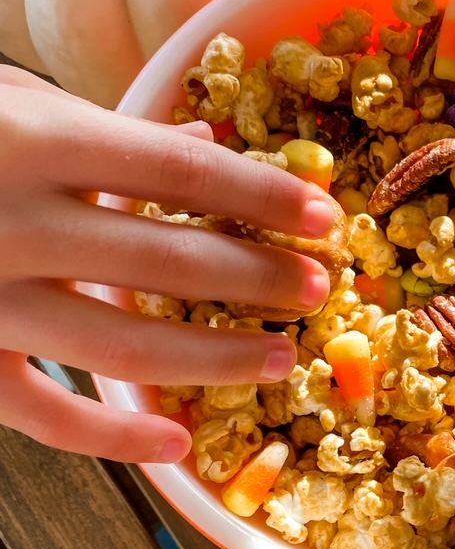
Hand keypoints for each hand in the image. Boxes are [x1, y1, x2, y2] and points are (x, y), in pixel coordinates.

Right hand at [0, 67, 337, 462]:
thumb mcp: (9, 101)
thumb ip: (99, 131)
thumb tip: (200, 141)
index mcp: (33, 137)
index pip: (180, 170)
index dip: (264, 198)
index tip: (328, 218)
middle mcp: (12, 219)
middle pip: (169, 261)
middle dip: (258, 279)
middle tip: (319, 290)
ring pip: (121, 347)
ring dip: (214, 358)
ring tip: (279, 358)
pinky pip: (38, 413)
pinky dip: (108, 438)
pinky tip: (175, 447)